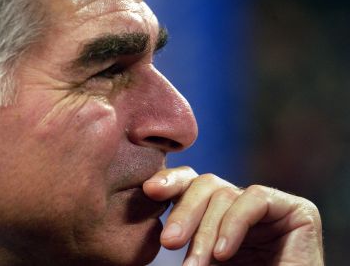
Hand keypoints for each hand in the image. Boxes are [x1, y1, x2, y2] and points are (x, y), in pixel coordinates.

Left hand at [143, 167, 323, 265]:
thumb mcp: (198, 262)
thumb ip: (180, 239)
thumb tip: (143, 206)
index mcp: (217, 214)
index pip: (190, 184)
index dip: (170, 181)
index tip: (148, 192)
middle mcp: (241, 206)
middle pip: (205, 184)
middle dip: (183, 212)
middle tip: (168, 242)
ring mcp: (269, 207)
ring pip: (225, 193)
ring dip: (206, 231)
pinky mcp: (296, 210)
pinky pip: (255, 200)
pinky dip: (233, 225)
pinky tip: (223, 253)